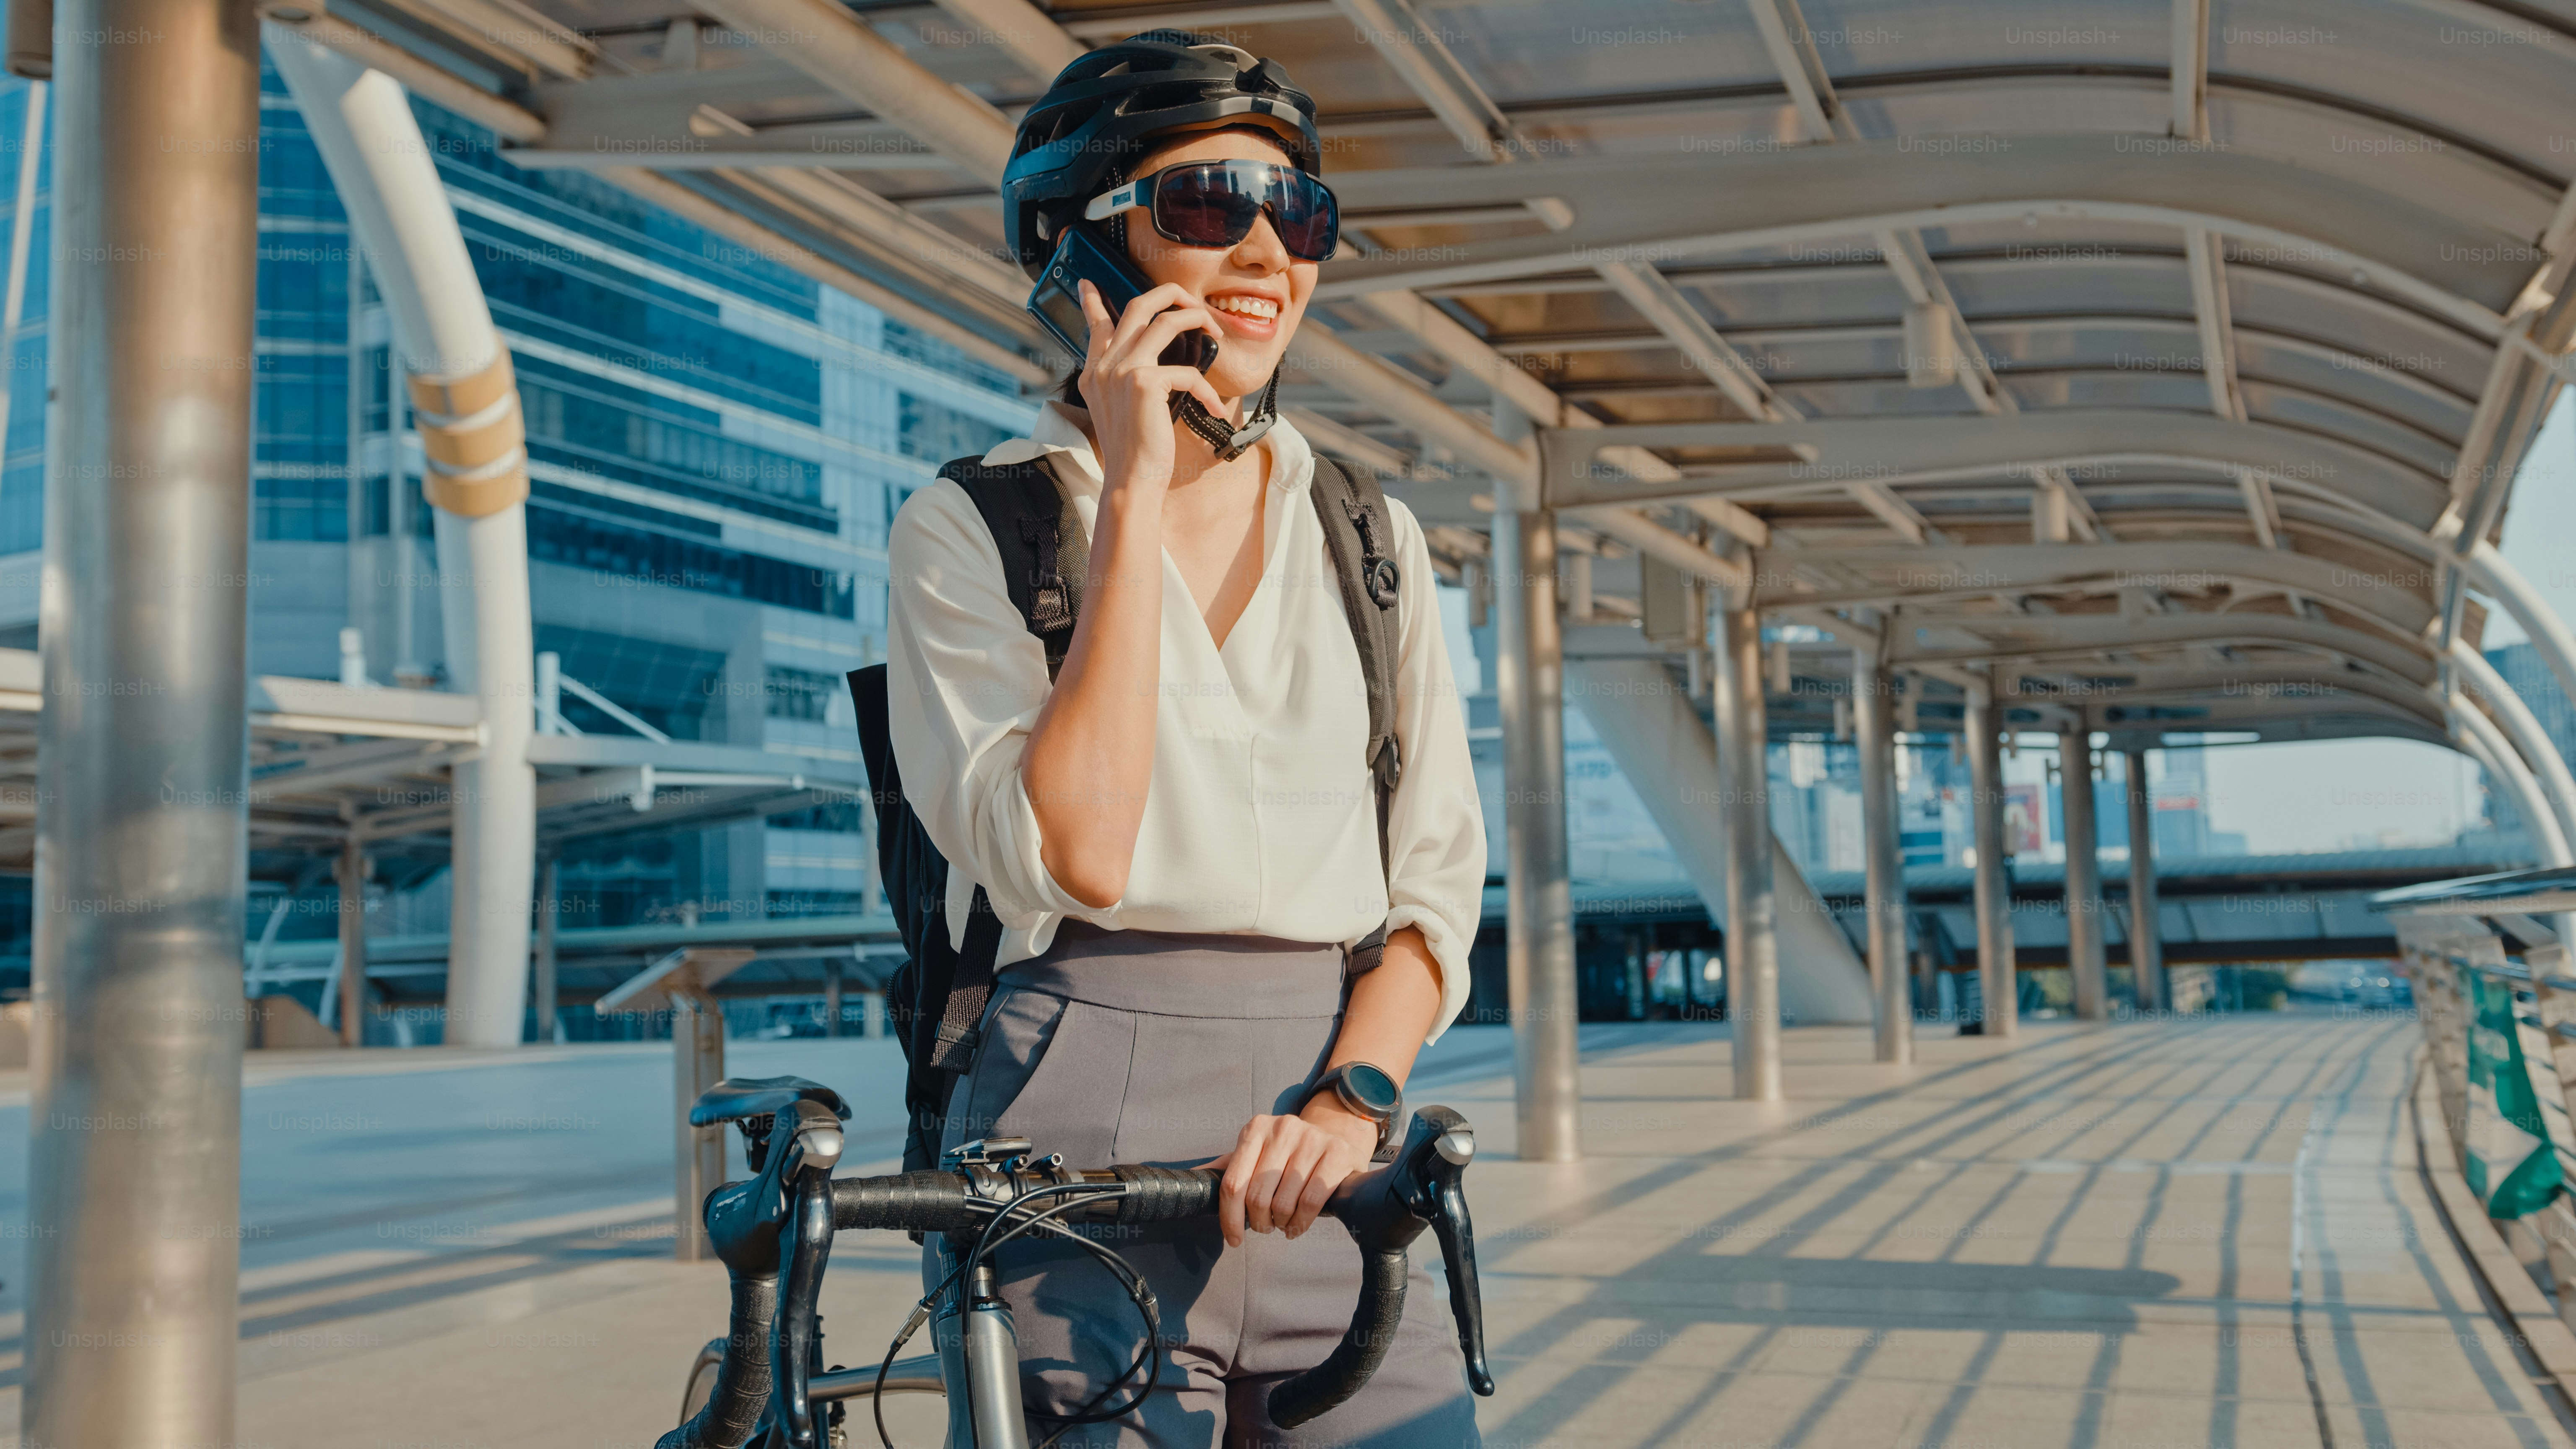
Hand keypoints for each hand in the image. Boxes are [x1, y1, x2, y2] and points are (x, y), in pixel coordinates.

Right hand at [1076, 278, 1228, 495]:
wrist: (1131, 481)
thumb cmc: (1134, 452)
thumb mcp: (1122, 412)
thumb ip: (1128, 383)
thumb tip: (1154, 370)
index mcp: (1095, 372)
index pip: (1096, 325)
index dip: (1093, 301)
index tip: (1089, 283)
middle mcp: (1105, 366)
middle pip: (1137, 306)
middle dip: (1171, 294)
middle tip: (1192, 302)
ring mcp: (1122, 371)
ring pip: (1165, 321)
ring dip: (1197, 320)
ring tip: (1214, 331)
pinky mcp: (1144, 383)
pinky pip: (1187, 371)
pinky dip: (1207, 390)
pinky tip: (1214, 408)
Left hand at [1209, 1097, 1378, 1245]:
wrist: (1337, 1140)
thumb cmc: (1288, 1156)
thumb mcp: (1255, 1156)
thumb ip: (1225, 1168)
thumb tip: (1187, 1179)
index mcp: (1256, 1129)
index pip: (1232, 1183)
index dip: (1229, 1218)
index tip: (1234, 1239)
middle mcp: (1282, 1128)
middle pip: (1257, 1197)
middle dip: (1259, 1222)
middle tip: (1265, 1226)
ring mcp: (1311, 1138)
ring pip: (1283, 1203)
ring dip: (1281, 1224)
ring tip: (1284, 1223)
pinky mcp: (1336, 1153)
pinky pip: (1310, 1202)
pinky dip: (1301, 1223)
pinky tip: (1298, 1225)